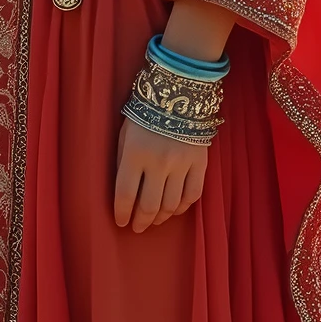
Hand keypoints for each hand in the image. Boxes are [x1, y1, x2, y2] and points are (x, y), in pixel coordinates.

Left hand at [113, 114, 208, 234]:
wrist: (179, 94)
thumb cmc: (144, 115)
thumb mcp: (124, 135)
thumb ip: (123, 163)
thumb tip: (124, 194)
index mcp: (134, 154)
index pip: (125, 195)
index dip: (122, 214)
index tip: (121, 222)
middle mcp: (158, 162)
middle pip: (149, 206)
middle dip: (141, 221)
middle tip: (137, 227)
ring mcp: (181, 164)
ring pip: (171, 205)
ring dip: (161, 218)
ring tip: (154, 220)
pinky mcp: (199, 163)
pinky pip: (193, 195)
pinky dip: (182, 207)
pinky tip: (174, 209)